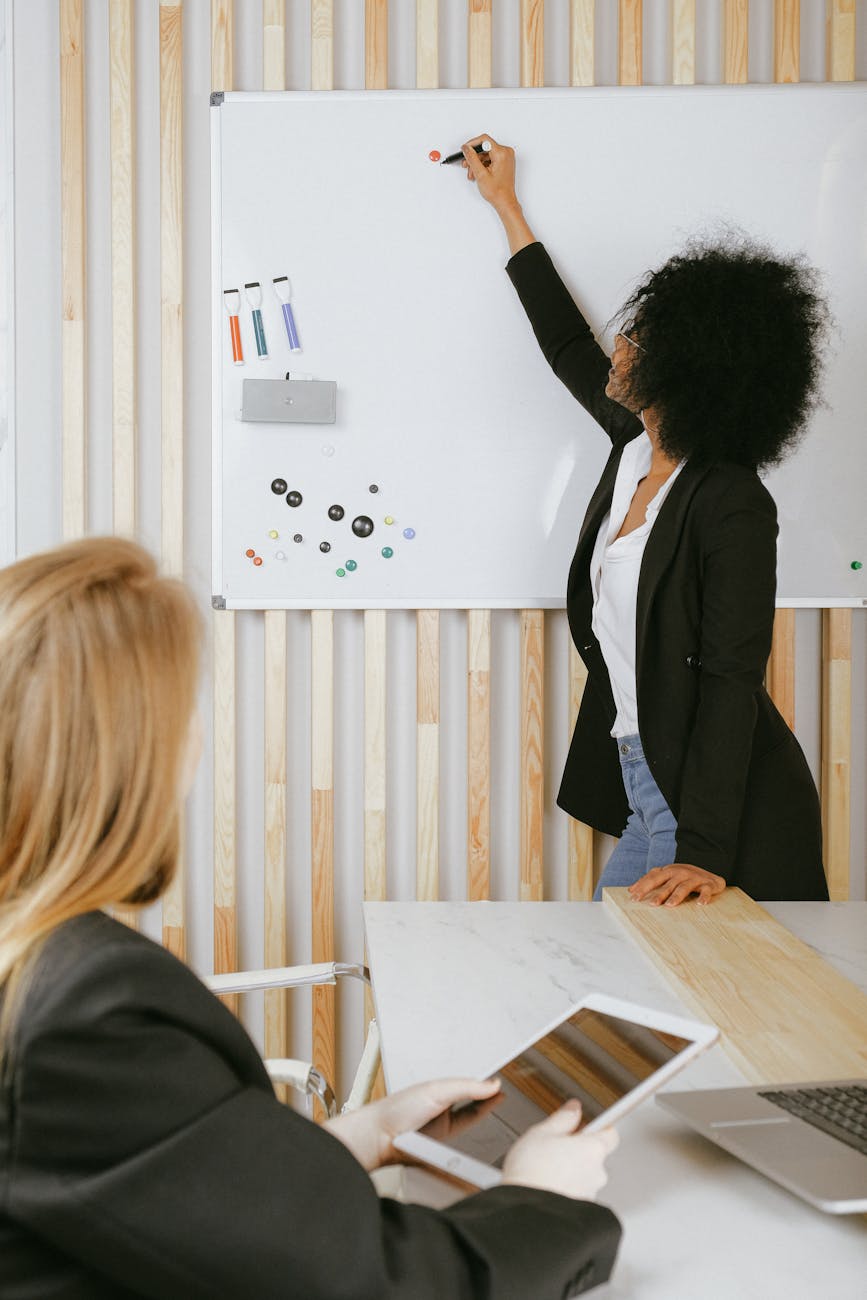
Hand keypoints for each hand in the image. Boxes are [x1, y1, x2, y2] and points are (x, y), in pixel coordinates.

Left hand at [324, 1076, 501, 1171]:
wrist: (380, 1137)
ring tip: (499, 1100)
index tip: (497, 1080)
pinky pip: (464, 1133)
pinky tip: (485, 1121)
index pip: (465, 1083)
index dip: (481, 1082)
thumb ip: (466, 1088)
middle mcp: (440, 1105)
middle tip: (503, 1092)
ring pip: (469, 1117)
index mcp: (437, 1088)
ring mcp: (441, 1124)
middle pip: (469, 1100)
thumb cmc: (398, 1109)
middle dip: (486, 1096)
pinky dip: (475, 1127)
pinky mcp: (442, 1143)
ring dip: (483, 1110)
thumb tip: (491, 1085)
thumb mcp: (436, 1091)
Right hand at [460, 134, 536, 255]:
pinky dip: (483, 165)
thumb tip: (466, 148)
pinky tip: (478, 173)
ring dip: (477, 163)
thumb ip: (472, 158)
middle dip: (474, 157)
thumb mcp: (480, 174)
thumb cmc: (497, 192)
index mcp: (502, 153)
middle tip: (466, 164)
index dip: (472, 144)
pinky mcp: (504, 161)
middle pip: (485, 147)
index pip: (484, 140)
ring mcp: (506, 157)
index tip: (464, 149)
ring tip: (472, 173)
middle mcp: (506, 152)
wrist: (505, 202)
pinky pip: (490, 158)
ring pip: (486, 154)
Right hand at [502, 1100, 618, 1201]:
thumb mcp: (541, 1132)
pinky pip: (578, 1194)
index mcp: (592, 1148)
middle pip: (596, 1155)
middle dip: (579, 1151)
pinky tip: (548, 1186)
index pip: (610, 1133)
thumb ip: (562, 1118)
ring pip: (586, 1176)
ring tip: (547, 1170)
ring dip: (573, 1171)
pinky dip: (568, 1189)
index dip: (597, 1128)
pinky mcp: (581, 1210)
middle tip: (556, 1147)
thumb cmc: (532, 1171)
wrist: (526, 1210)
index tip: (585, 1126)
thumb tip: (573, 1109)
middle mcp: (597, 1172)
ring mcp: (590, 1193)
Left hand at [628, 863, 725, 906]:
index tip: (633, 897)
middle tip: (651, 904)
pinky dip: (704, 897)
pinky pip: (706, 891)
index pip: (653, 878)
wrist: (711, 875)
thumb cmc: (685, 877)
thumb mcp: (668, 876)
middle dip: (659, 894)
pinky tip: (701, 904)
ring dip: (677, 896)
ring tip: (669, 905)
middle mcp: (681, 873)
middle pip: (667, 883)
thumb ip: (651, 880)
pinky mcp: (708, 885)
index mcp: (669, 871)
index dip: (643, 887)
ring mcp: (694, 878)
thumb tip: (631, 889)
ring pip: (684, 887)